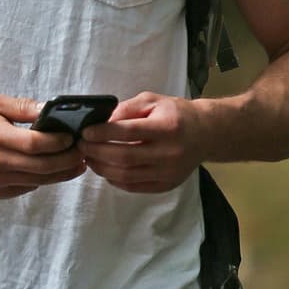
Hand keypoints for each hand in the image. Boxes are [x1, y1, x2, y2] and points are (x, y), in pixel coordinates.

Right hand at [0, 96, 86, 199]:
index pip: (36, 144)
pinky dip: (41, 180)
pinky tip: (50, 171)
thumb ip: (24, 107)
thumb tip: (52, 109)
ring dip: (61, 174)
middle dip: (67, 161)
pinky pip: (26, 188)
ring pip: (38, 181)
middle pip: (42, 167)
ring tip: (76, 165)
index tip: (72, 138)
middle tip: (82, 153)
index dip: (59, 143)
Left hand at [80, 92, 203, 192]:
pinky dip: (115, 179)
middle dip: (97, 152)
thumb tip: (101, 122)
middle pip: (124, 157)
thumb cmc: (177, 114)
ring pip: (126, 175)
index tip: (85, 132)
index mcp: (167, 128)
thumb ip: (127, 109)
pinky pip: (134, 186)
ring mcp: (168, 172)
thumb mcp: (153, 101)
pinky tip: (106, 169)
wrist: (206, 134)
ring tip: (89, 158)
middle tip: (82, 146)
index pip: (129, 132)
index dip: (103, 133)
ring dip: (102, 168)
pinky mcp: (166, 185)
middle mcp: (169, 152)